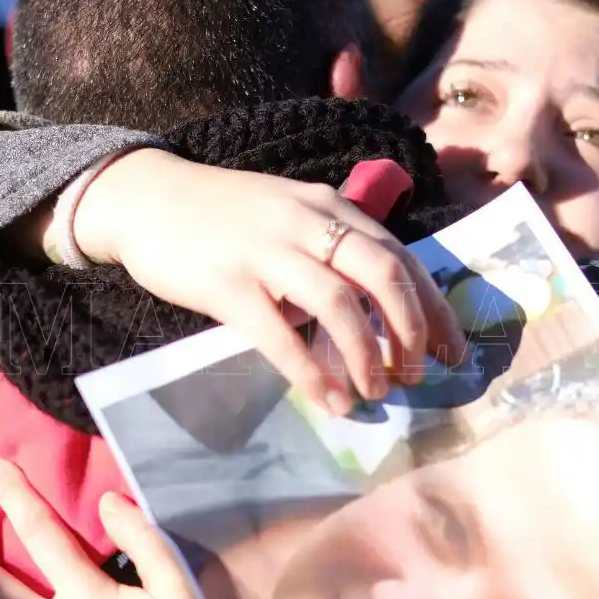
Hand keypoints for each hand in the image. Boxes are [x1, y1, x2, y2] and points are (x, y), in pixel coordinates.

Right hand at [71, 149, 467, 414]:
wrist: (146, 198)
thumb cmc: (224, 218)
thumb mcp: (290, 215)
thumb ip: (333, 249)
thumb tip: (383, 308)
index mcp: (330, 208)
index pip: (401, 257)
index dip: (434, 308)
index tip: (452, 352)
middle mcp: (307, 223)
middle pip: (383, 275)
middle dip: (411, 331)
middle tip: (414, 374)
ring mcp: (266, 252)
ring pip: (338, 305)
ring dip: (366, 356)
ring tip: (375, 392)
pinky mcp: (227, 285)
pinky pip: (280, 336)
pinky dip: (312, 373)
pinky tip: (329, 400)